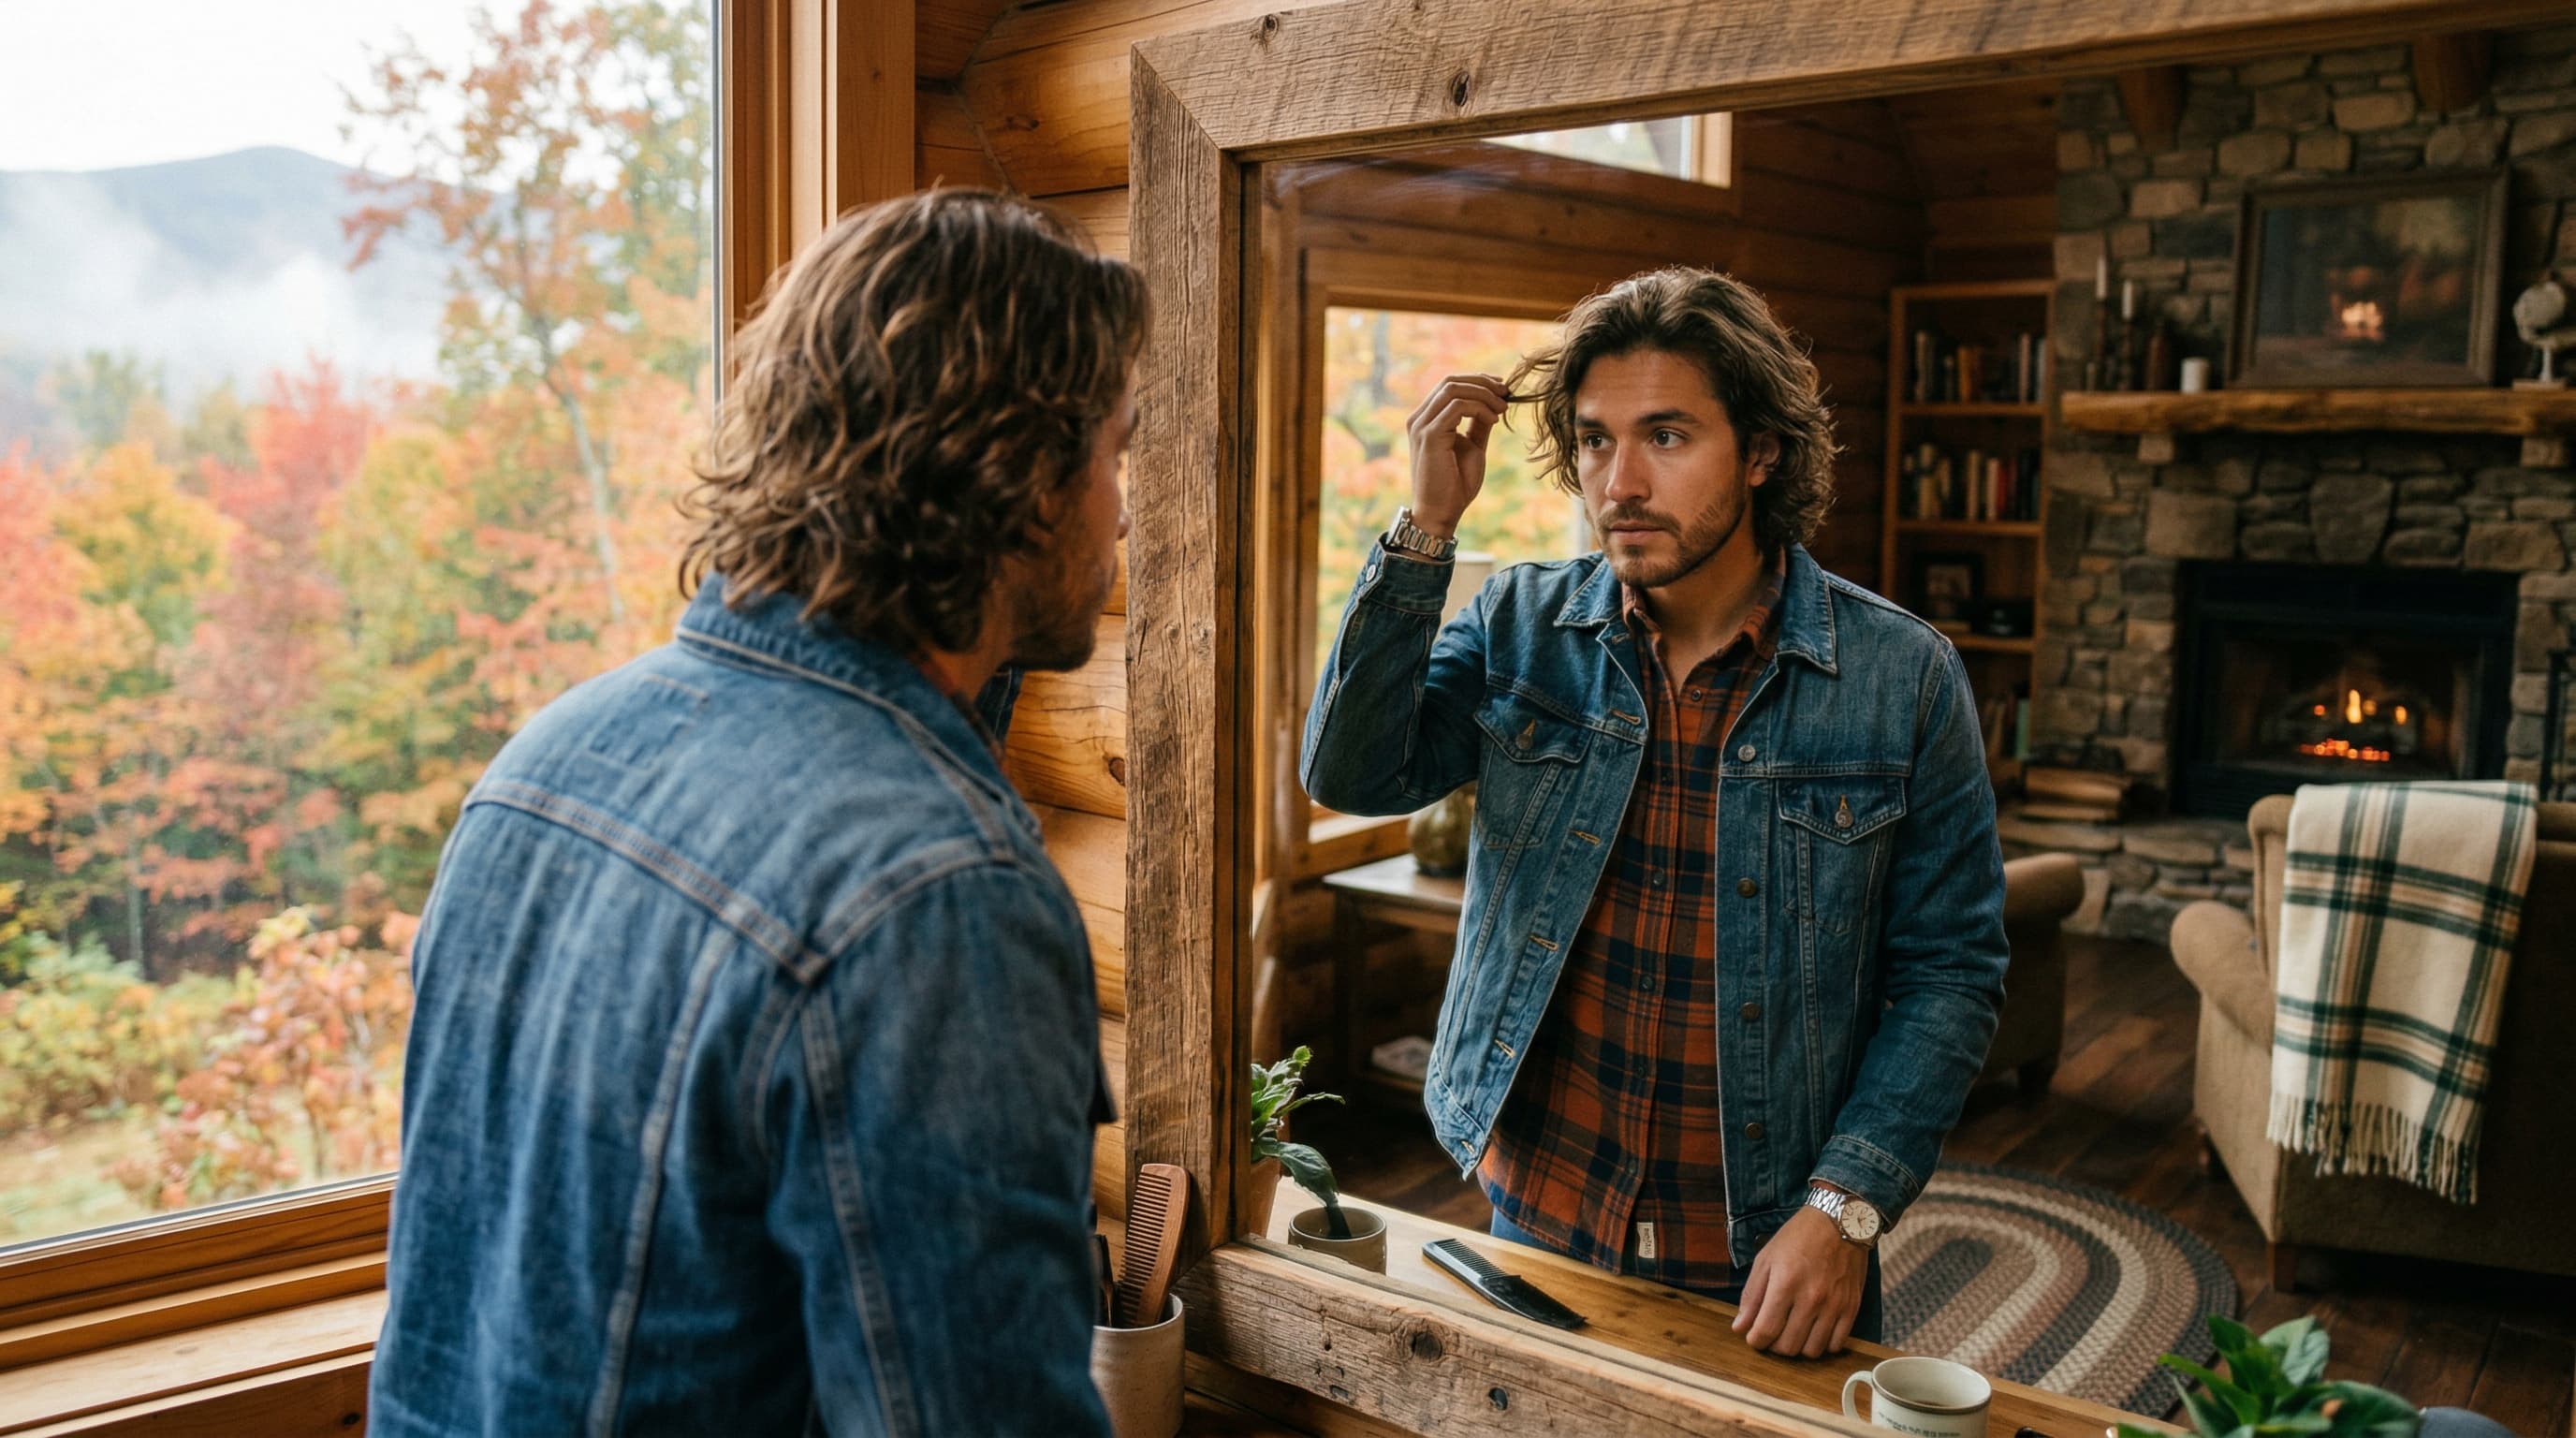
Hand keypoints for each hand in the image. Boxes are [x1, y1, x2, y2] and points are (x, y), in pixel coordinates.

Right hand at [1405, 373, 1508, 538]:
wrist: (1441, 513)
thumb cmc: (1455, 485)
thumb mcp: (1473, 447)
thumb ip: (1478, 423)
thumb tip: (1494, 401)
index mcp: (1426, 420)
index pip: (1449, 385)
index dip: (1478, 380)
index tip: (1502, 388)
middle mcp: (1419, 419)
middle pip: (1450, 380)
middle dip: (1482, 382)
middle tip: (1506, 392)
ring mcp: (1422, 426)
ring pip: (1453, 388)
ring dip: (1484, 394)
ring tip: (1502, 408)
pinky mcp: (1430, 435)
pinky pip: (1458, 406)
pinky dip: (1480, 408)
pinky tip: (1494, 420)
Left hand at [1730, 1206, 1867, 1357]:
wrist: (1839, 1223)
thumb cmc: (1798, 1238)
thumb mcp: (1766, 1259)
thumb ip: (1752, 1295)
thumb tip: (1740, 1327)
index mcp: (1785, 1284)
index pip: (1766, 1330)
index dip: (1755, 1341)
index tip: (1753, 1337)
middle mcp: (1811, 1298)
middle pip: (1788, 1346)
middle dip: (1774, 1345)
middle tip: (1772, 1333)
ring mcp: (1834, 1305)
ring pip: (1812, 1350)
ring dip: (1798, 1347)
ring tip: (1793, 1332)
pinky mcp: (1851, 1308)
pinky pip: (1836, 1344)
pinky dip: (1823, 1344)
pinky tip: (1814, 1331)